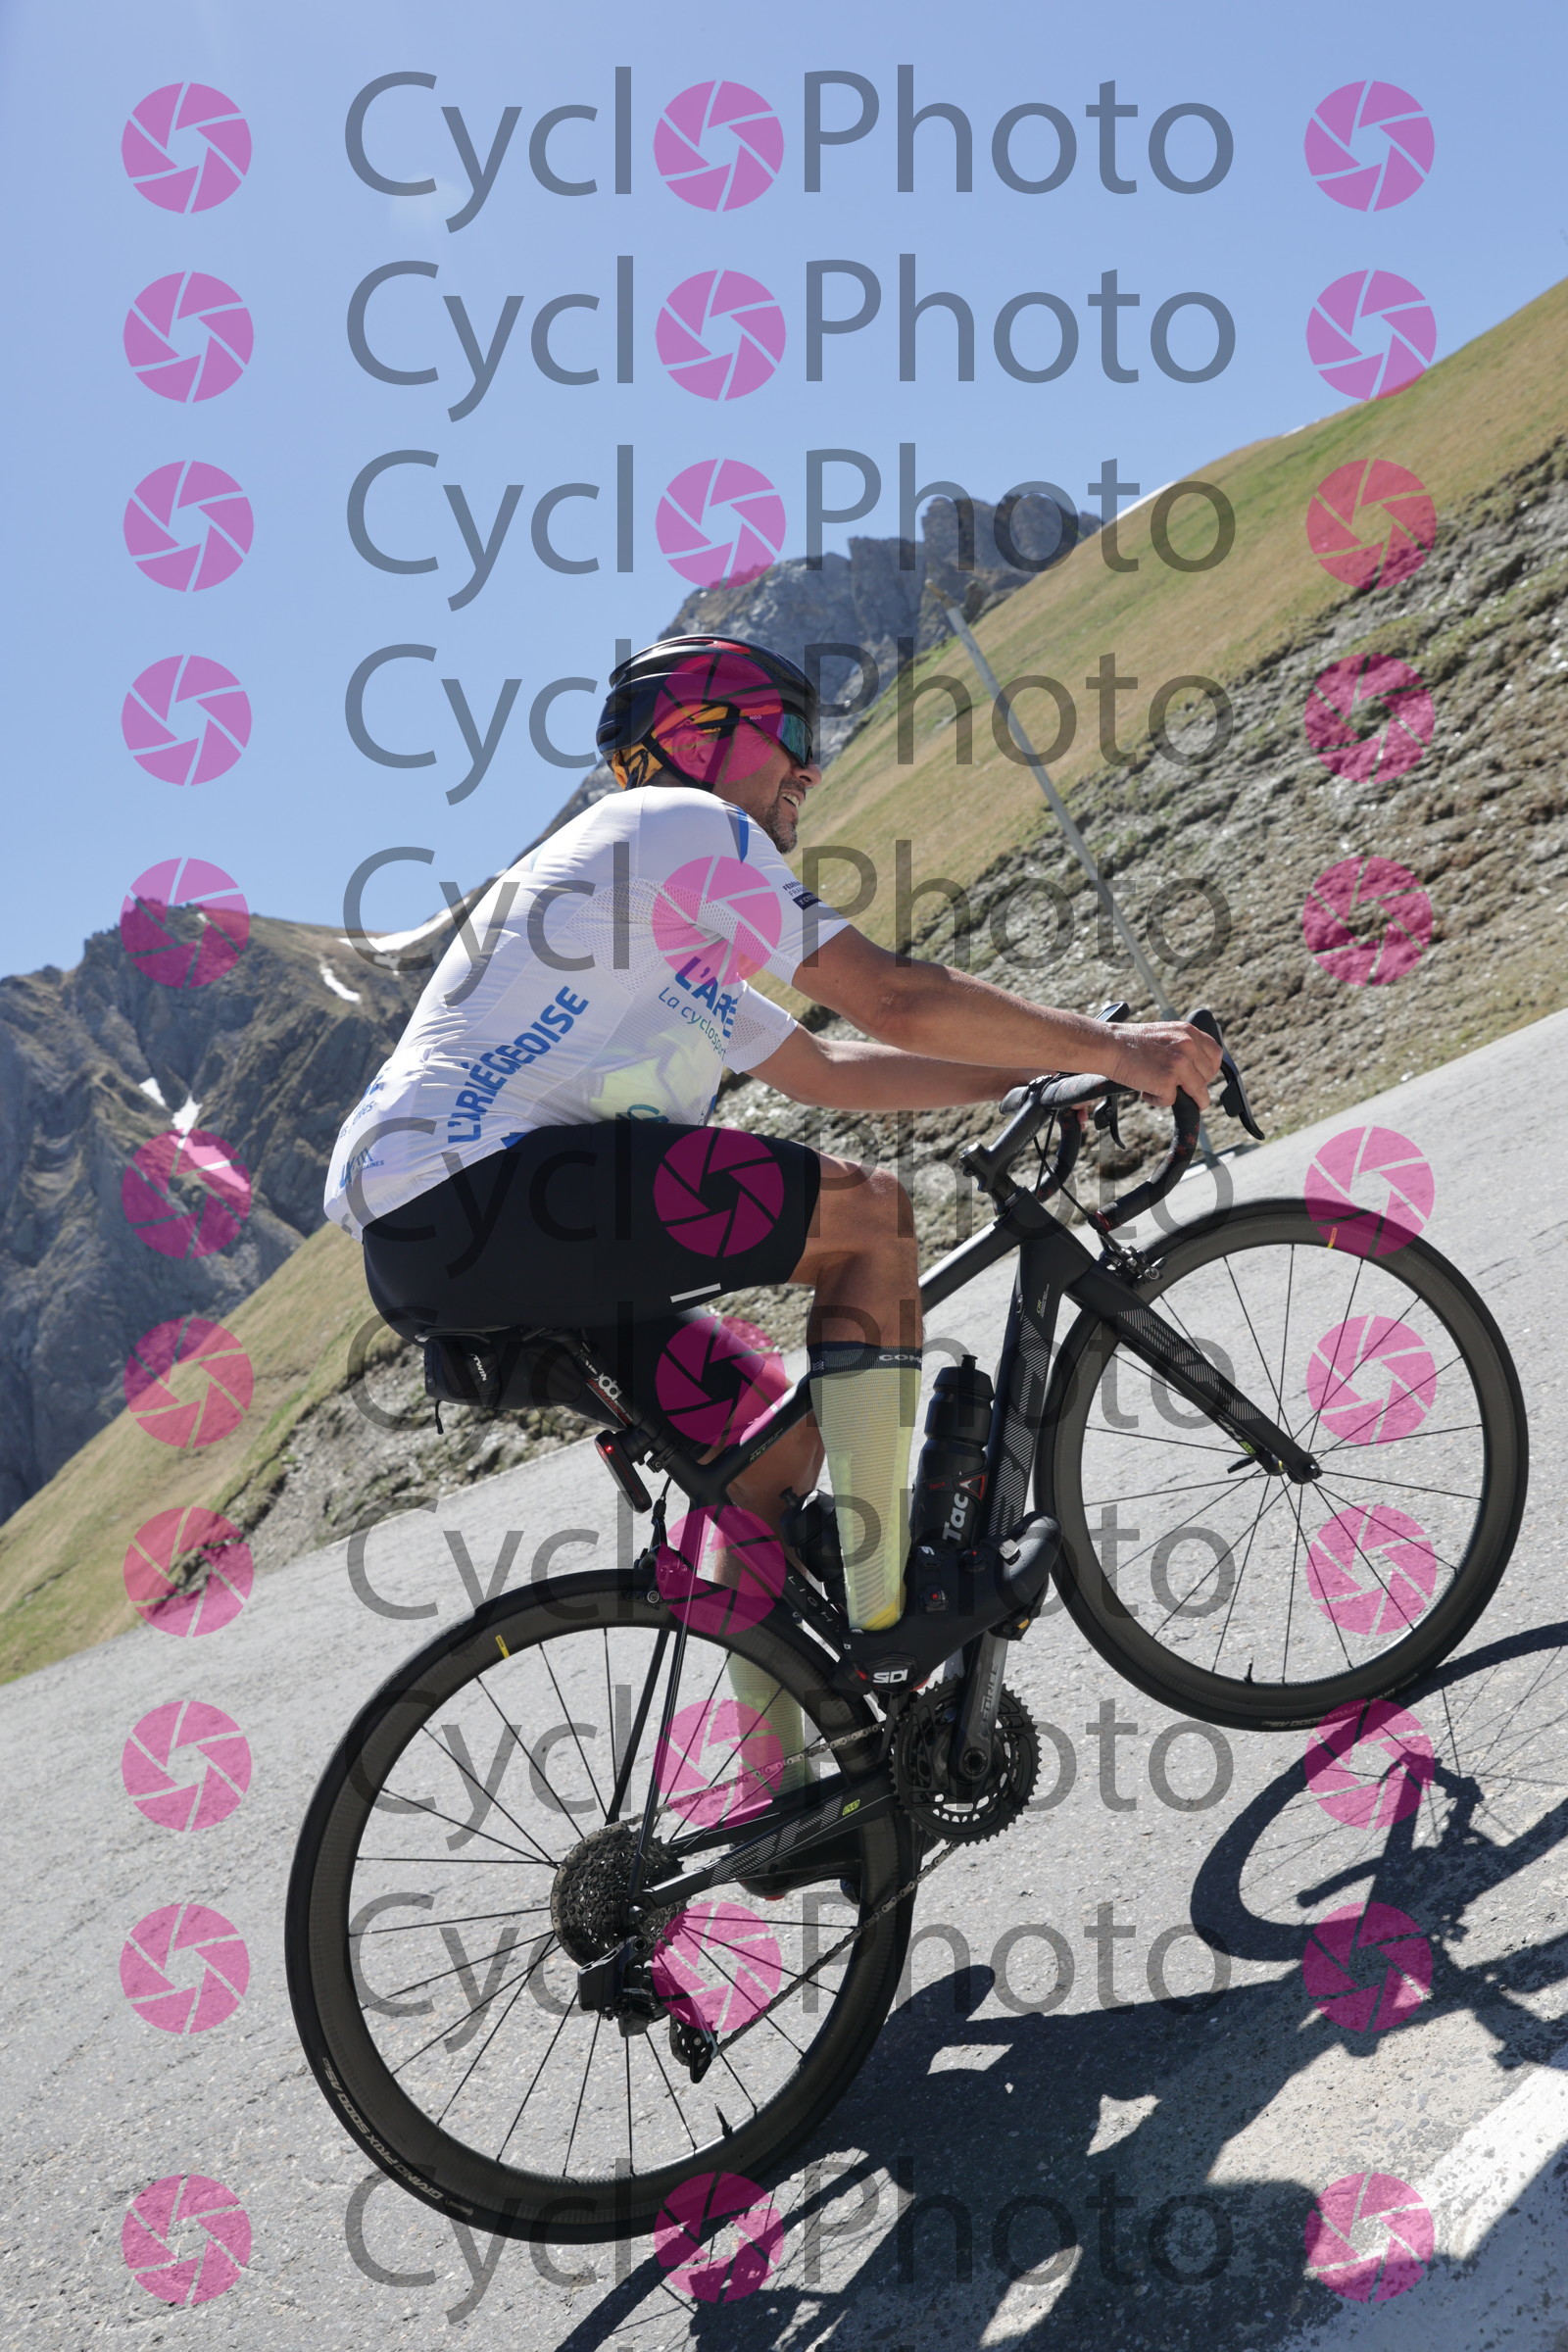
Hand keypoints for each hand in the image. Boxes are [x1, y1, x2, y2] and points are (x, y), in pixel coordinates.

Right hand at [1102, 1021, 1222, 1109]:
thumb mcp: (1166, 1034)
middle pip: (1208, 1076)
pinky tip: (1146, 1090)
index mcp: (1189, 1032)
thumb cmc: (1131, 1042)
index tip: (1198, 1077)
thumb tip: (1198, 1069)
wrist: (1109, 1045)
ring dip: (1182, 1098)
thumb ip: (1184, 1046)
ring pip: (1198, 1093)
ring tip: (1160, 1090)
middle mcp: (1188, 1046)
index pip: (1215, 1055)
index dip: (1208, 1070)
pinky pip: (1172, 1101)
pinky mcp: (1168, 1081)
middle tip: (1175, 1085)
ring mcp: (1180, 1063)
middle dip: (1195, 1085)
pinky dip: (1158, 1100)